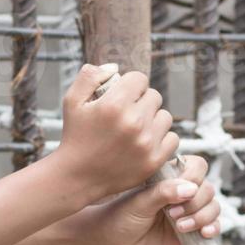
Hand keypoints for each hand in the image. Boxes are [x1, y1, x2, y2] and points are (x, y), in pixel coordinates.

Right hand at [56, 64, 177, 202]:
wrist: (77, 176)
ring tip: (137, 128)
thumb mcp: (72, 101)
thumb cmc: (75, 136)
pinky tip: (146, 142)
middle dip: (142, 101)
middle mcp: (134, 122)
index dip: (131, 85)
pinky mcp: (154, 160)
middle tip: (128, 114)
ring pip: (165, 117)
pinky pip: (172, 139)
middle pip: (154, 96)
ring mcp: (146, 143)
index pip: (140, 79)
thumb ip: (90, 76)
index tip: (123, 96)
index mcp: (115, 104)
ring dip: (153, 120)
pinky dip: (162, 139)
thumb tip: (115, 67)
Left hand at [92, 154, 220, 244]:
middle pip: (208, 189)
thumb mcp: (139, 203)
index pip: (197, 167)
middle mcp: (182, 193)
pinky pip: (213, 226)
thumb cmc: (120, 217)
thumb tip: (191, 188)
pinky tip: (204, 233)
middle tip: (172, 214)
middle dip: (195, 202)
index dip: (194, 177)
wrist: (111, 243)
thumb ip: (163, 193)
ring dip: (202, 216)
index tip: (178, 192)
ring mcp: (188, 212)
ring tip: (180, 227)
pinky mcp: (192, 232)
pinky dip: (213, 228)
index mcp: (170, 177)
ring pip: (213, 207)